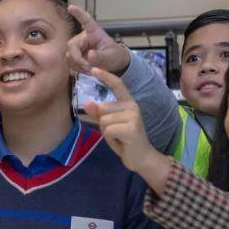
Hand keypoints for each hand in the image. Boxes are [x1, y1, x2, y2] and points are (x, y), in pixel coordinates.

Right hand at [65, 5, 130, 75]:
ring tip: (91, 69)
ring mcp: (78, 47)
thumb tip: (89, 55)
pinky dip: (77, 69)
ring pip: (69, 56)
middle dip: (78, 59)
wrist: (114, 65)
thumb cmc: (114, 56)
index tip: (71, 7)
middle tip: (89, 67)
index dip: (78, 13)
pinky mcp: (75, 56)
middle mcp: (84, 38)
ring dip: (78, 65)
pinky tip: (86, 70)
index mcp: (95, 33)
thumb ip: (101, 56)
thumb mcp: (111, 56)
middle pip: (71, 45)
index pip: (86, 20)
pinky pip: (70, 63)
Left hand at [84, 68, 170, 194]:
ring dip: (107, 132)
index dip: (105, 76)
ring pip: (104, 120)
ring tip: (119, 138)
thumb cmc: (124, 141)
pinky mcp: (132, 128)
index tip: (94, 69)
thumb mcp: (109, 126)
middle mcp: (132, 106)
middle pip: (103, 109)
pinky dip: (110, 139)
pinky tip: (121, 142)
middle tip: (116, 134)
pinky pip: (108, 130)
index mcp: (128, 103)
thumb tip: (87, 103)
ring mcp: (133, 116)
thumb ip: (99, 114)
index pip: (117, 85)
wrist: (141, 158)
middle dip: (103, 124)